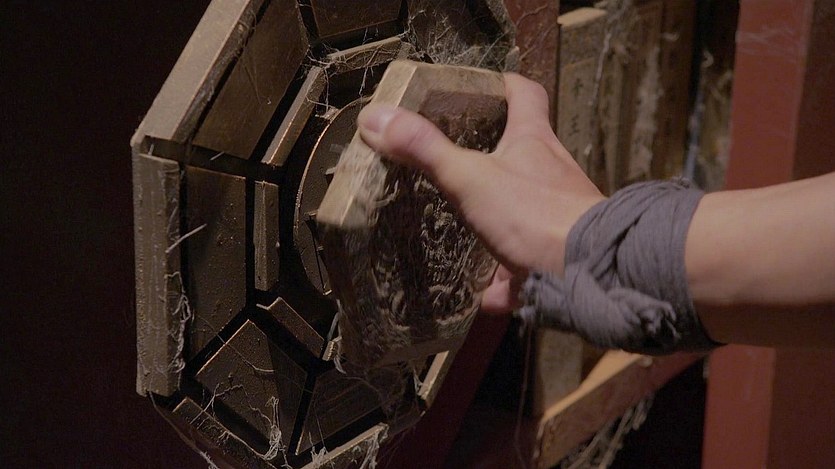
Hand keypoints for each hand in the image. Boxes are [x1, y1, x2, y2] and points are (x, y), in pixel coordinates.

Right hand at [357, 73, 603, 313]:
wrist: (589, 274)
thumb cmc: (534, 214)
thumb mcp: (471, 178)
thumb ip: (425, 150)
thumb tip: (375, 118)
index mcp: (533, 140)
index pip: (524, 94)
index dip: (502, 84)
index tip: (479, 87)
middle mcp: (551, 172)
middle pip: (522, 151)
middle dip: (489, 156)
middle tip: (453, 160)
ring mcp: (557, 215)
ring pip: (522, 210)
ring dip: (493, 220)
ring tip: (458, 228)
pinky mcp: (555, 255)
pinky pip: (524, 264)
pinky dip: (503, 280)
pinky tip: (482, 294)